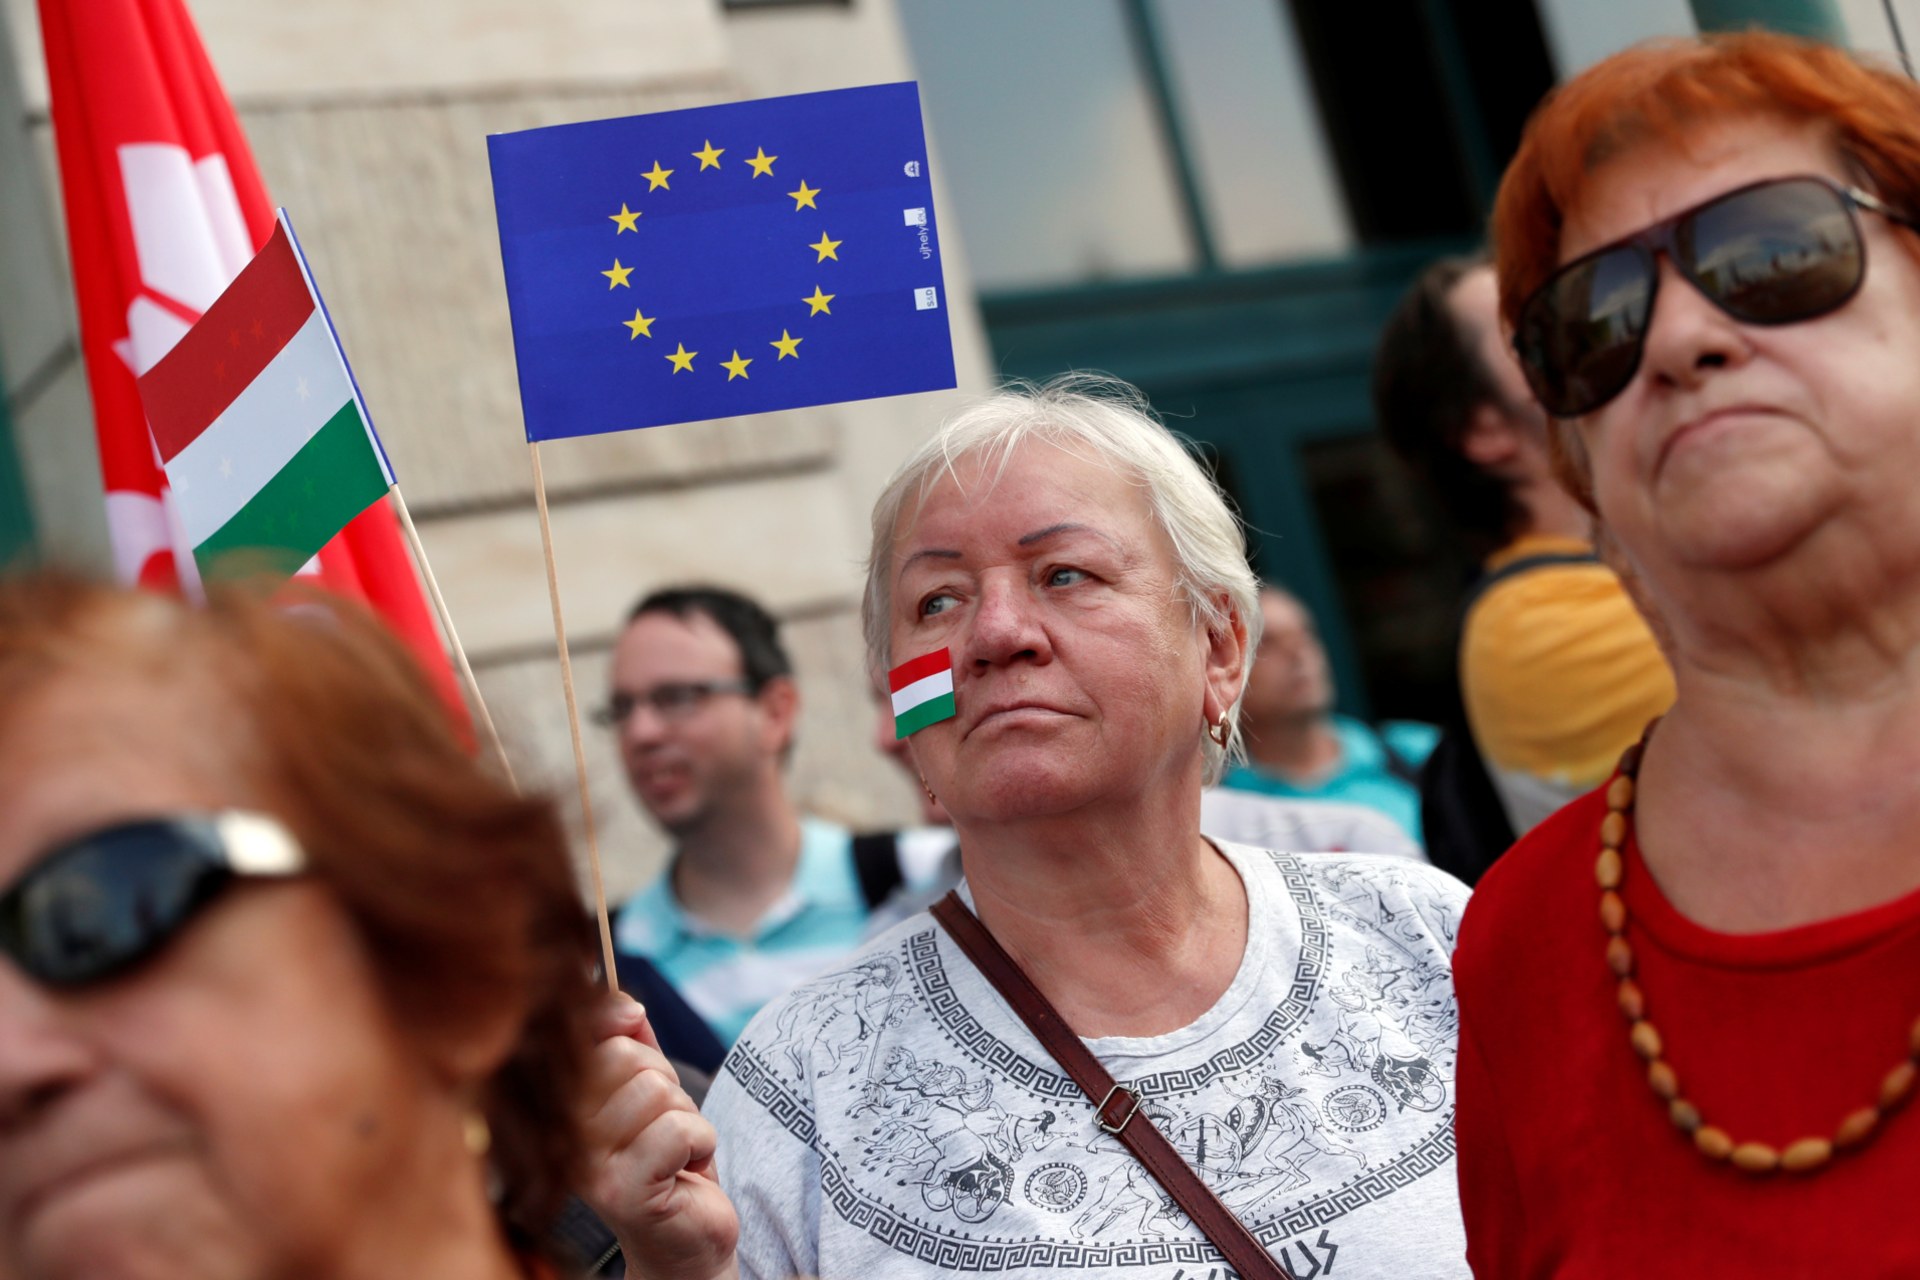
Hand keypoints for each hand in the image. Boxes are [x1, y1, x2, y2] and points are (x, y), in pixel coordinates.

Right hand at [577, 994, 738, 1279]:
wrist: (683, 1239)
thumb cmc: (666, 1161)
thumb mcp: (650, 1091)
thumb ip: (633, 1044)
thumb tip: (627, 1006)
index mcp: (560, 1104)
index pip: (583, 1034)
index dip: (615, 1016)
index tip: (634, 1020)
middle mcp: (562, 1135)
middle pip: (627, 1058)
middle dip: (666, 1082)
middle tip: (665, 1124)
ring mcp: (588, 1166)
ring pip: (657, 1092)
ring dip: (686, 1117)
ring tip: (675, 1151)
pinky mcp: (623, 1192)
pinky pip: (679, 1130)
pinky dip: (700, 1142)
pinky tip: (686, 1169)